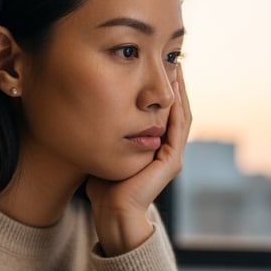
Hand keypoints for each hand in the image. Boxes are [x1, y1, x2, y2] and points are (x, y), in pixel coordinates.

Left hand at [87, 65, 192, 255]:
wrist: (112, 213)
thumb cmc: (103, 186)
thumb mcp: (105, 149)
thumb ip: (106, 132)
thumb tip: (88, 108)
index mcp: (155, 147)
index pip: (164, 110)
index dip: (163, 87)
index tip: (156, 63)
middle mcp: (167, 149)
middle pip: (177, 108)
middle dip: (176, 83)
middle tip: (173, 57)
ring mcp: (172, 155)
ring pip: (182, 115)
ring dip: (181, 90)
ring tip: (177, 66)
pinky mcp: (171, 161)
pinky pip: (178, 127)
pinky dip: (178, 106)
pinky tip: (174, 87)